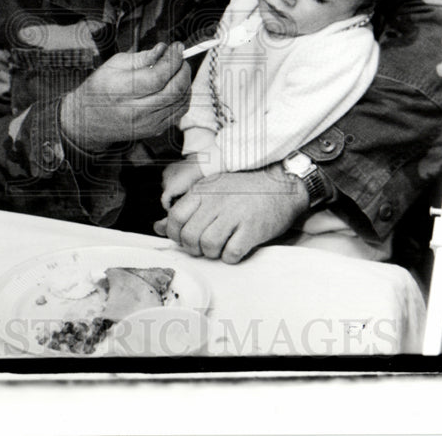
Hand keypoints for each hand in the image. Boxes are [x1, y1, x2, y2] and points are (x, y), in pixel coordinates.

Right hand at [60, 42, 190, 152]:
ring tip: (179, 68)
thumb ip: (142, 57)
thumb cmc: (100, 89)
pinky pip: (179, 112)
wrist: (89, 120)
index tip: (177, 47)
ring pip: (180, 102)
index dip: (172, 60)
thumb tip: (163, 49)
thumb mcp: (115, 65)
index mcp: (122, 92)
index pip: (158, 77)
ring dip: (186, 82)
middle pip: (173, 90)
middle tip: (181, 56)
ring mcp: (147, 124)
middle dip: (183, 69)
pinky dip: (184, 96)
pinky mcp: (154, 130)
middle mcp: (136, 112)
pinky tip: (177, 85)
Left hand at [153, 164, 308, 262]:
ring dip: (213, 253)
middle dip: (195, 247)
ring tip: (221, 245)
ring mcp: (235, 214)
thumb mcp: (211, 191)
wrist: (283, 184)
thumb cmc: (244, 190)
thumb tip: (158, 227)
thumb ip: (184, 209)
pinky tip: (236, 247)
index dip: (177, 234)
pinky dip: (231, 256)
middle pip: (190, 236)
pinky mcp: (253, 228)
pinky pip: (231, 253)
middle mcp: (217, 200)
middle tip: (205, 244)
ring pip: (209, 246)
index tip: (186, 237)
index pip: (175, 217)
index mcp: (203, 190)